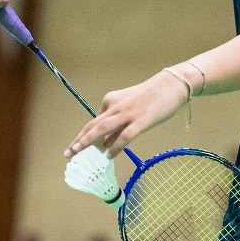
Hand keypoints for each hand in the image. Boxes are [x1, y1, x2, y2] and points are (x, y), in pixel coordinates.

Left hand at [65, 70, 188, 158]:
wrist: (171, 85)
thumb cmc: (151, 97)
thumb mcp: (129, 107)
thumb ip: (117, 124)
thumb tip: (105, 144)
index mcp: (111, 101)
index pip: (93, 121)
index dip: (82, 136)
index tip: (73, 147)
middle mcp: (115, 106)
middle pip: (92, 125)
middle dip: (79, 140)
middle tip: (68, 153)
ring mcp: (127, 113)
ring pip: (102, 128)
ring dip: (88, 141)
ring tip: (78, 153)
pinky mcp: (141, 120)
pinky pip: (124, 136)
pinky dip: (114, 147)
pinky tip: (109, 156)